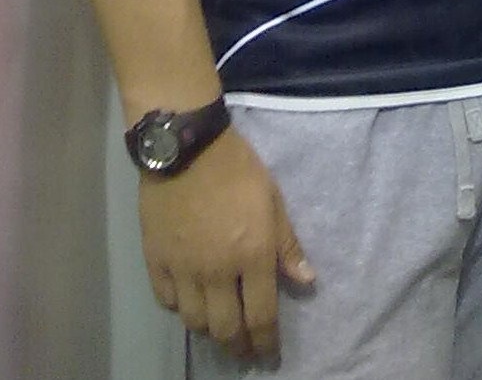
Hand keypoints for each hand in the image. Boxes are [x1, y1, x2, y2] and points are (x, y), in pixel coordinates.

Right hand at [139, 125, 314, 358]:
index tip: (269, 355)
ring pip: (195, 321)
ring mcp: (183, 268)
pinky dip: (179, 307)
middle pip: (226, 329)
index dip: (266, 343)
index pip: (261, 317)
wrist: (185, 145)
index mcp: (252, 256)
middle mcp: (218, 272)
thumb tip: (306, 281)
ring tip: (217, 325)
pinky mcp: (156, 259)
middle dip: (238, 346)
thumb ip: (287, 244)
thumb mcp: (273, 199)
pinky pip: (167, 300)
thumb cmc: (237, 168)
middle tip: (244, 349)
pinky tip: (187, 300)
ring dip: (209, 330)